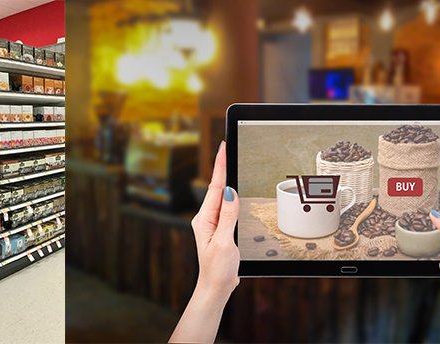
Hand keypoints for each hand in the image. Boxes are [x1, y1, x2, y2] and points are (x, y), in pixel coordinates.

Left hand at [170, 142, 239, 342]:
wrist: (216, 287)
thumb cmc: (218, 269)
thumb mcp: (224, 241)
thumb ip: (228, 216)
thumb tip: (230, 191)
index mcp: (204, 219)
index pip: (215, 187)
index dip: (220, 166)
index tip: (222, 148)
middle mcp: (206, 218)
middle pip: (217, 187)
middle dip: (222, 167)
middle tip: (226, 147)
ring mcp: (212, 223)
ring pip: (222, 196)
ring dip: (226, 179)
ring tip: (229, 161)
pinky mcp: (220, 229)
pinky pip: (227, 207)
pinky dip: (231, 195)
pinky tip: (234, 190)